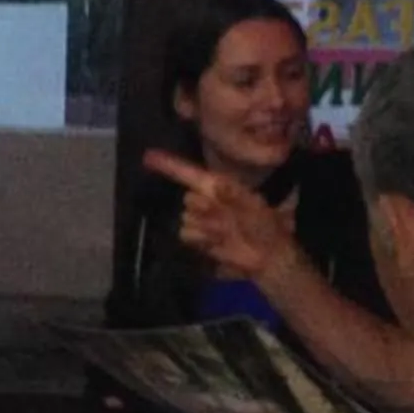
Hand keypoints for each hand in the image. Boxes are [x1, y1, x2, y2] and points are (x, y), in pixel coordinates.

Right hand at [143, 149, 304, 284]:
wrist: (265, 256)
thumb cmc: (265, 227)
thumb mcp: (255, 207)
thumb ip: (235, 196)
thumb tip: (218, 186)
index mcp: (219, 187)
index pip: (189, 174)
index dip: (169, 165)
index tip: (148, 156)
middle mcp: (207, 200)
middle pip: (187, 200)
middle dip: (204, 210)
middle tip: (226, 219)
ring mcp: (202, 219)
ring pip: (186, 219)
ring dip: (205, 228)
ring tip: (225, 233)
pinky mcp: (199, 237)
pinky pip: (186, 234)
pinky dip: (201, 240)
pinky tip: (217, 243)